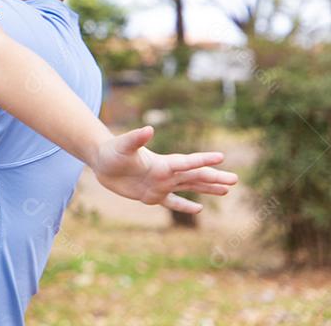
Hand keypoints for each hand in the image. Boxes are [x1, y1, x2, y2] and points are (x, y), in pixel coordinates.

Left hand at [91, 125, 238, 213]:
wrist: (102, 161)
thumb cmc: (112, 151)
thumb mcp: (123, 145)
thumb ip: (136, 138)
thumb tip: (149, 128)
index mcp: (162, 163)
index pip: (187, 162)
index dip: (203, 160)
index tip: (221, 156)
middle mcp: (166, 173)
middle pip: (195, 176)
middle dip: (214, 178)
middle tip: (235, 179)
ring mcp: (161, 185)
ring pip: (189, 188)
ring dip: (207, 189)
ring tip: (226, 190)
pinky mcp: (152, 196)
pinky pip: (172, 203)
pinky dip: (185, 206)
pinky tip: (199, 209)